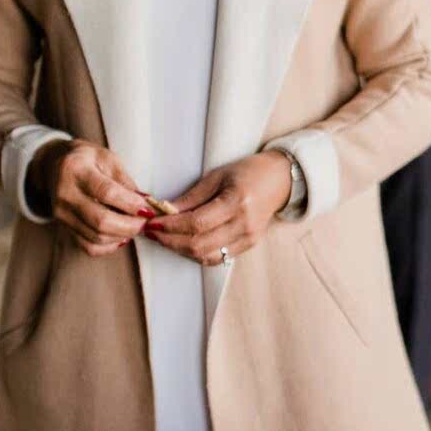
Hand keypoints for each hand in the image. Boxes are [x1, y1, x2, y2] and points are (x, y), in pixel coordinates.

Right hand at [36, 141, 150, 257]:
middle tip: (145, 221)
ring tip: (135, 226)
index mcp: (76, 169)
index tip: (148, 208)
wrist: (54, 166)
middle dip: (130, 226)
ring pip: (96, 237)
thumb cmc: (86, 160)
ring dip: (123, 236)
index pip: (106, 192)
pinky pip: (88, 247)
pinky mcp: (63, 227)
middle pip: (101, 221)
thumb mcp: (107, 158)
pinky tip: (120, 235)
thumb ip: (125, 181)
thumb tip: (145, 204)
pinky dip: (109, 246)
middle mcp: (65, 194)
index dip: (130, 204)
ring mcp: (62, 214)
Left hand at [144, 153, 292, 266]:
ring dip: (180, 250)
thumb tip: (163, 211)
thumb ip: (191, 197)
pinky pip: (217, 258)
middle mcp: (244, 224)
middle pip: (199, 244)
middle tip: (152, 233)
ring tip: (164, 238)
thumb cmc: (248, 172)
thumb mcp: (217, 176)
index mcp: (237, 202)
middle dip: (170, 241)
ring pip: (206, 256)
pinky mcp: (248, 246)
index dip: (170, 226)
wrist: (279, 180)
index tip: (151, 223)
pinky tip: (184, 243)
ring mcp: (248, 238)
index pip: (196, 223)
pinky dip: (197, 254)